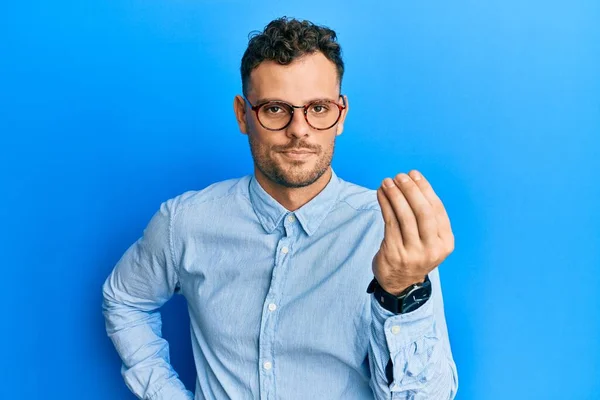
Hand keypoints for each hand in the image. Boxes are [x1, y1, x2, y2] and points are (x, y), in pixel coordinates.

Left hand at [372, 170, 454, 295]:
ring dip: (395, 195)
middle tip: (400, 176)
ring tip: (387, 182)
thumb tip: (413, 183)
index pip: (437, 210)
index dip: (425, 189)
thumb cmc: (415, 253)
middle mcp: (432, 249)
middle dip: (410, 190)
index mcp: (445, 242)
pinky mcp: (395, 253)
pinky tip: (381, 194)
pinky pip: (390, 223)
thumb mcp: (430, 240)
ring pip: (404, 216)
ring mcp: (414, 253)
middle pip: (423, 212)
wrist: (400, 283)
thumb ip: (428, 218)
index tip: (414, 175)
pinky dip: (385, 205)